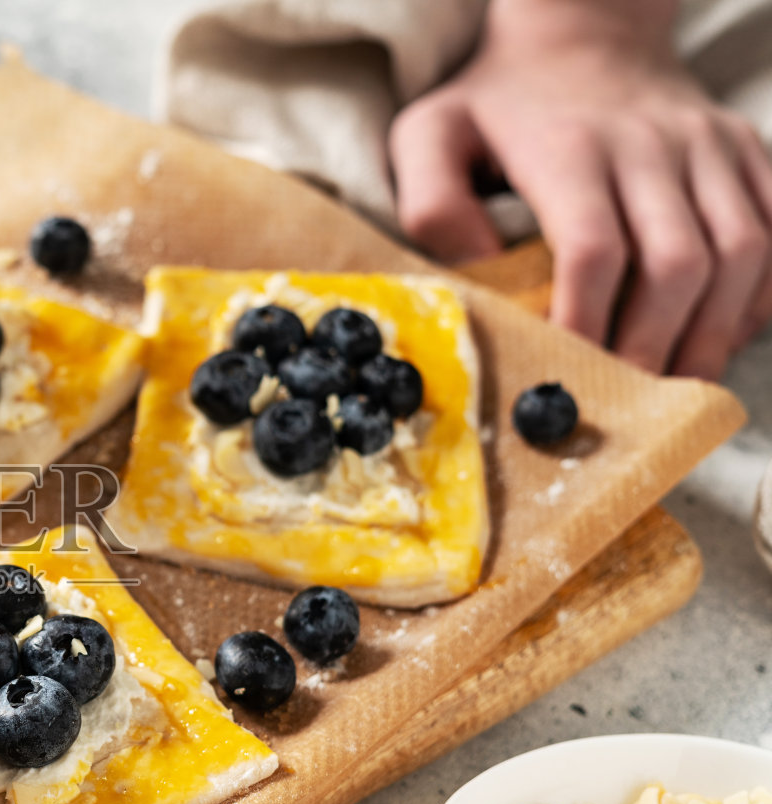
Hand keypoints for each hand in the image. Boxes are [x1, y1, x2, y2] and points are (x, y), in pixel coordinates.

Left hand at [390, 0, 771, 377]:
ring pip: (742, 251)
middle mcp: (652, 145)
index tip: (572, 373)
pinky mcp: (747, 151)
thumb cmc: (497, 102)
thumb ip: (432, 203)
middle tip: (631, 400)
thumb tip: (475, 276)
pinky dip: (763, 291)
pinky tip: (725, 331)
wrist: (585, 30)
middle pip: (678, 262)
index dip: (588, 320)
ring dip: (715, 329)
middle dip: (657, 344)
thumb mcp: (431, 135)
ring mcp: (709, 146)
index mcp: (572, 149)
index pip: (594, 247)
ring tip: (680, 383)